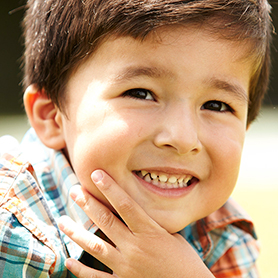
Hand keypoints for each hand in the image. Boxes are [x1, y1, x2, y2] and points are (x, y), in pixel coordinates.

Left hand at [58, 170, 213, 277]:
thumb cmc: (185, 261)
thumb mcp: (173, 237)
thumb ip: (152, 225)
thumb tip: (136, 212)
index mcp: (150, 233)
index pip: (126, 205)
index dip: (110, 188)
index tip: (97, 174)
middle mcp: (135, 248)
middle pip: (106, 221)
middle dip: (88, 203)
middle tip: (75, 191)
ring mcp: (126, 267)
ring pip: (95, 246)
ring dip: (77, 232)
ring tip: (62, 221)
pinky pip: (97, 277)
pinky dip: (81, 270)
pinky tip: (70, 260)